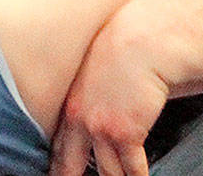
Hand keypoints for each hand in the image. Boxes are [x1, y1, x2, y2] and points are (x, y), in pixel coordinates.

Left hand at [49, 0, 170, 175]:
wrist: (144, 39)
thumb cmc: (124, 43)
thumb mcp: (93, 64)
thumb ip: (87, 88)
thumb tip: (94, 99)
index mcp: (70, 104)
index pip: (57, 145)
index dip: (57, 164)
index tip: (59, 172)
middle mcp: (82, 121)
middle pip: (71, 165)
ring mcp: (104, 130)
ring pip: (106, 170)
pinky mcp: (128, 135)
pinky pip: (132, 168)